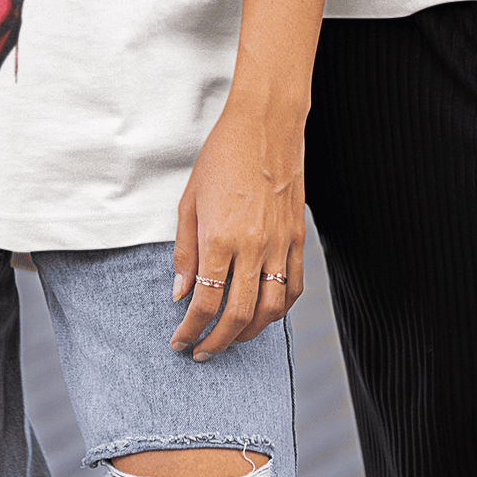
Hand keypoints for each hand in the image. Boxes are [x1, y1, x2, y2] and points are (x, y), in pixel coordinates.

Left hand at [169, 97, 305, 359]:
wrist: (265, 124)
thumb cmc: (222, 156)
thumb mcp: (189, 200)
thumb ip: (185, 251)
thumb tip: (181, 292)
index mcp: (219, 238)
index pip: (204, 303)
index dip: (190, 331)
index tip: (180, 342)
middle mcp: (252, 247)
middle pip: (238, 316)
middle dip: (217, 342)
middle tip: (202, 351)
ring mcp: (279, 244)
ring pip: (271, 310)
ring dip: (250, 333)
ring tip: (231, 337)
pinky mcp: (297, 237)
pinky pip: (294, 286)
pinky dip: (280, 309)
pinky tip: (265, 313)